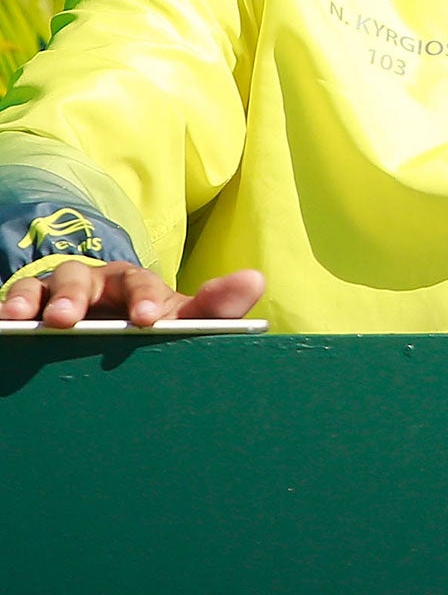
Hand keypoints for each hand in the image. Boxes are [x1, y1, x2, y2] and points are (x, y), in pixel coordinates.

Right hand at [0, 260, 263, 328]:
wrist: (115, 336)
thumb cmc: (152, 326)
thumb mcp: (183, 321)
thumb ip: (216, 307)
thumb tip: (255, 279)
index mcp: (136, 283)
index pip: (141, 284)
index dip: (143, 299)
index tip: (145, 321)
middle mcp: (94, 282)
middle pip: (82, 278)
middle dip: (74, 296)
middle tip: (66, 319)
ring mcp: (57, 295)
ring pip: (43, 286)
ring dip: (33, 300)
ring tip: (24, 320)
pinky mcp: (30, 310)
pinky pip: (15, 304)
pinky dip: (8, 310)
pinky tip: (3, 324)